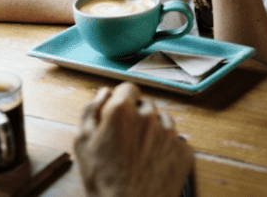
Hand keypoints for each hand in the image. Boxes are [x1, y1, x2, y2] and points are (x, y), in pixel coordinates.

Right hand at [74, 83, 193, 196]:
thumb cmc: (103, 180)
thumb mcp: (82, 141)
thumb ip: (91, 109)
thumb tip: (103, 93)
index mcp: (122, 111)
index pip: (128, 88)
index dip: (121, 100)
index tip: (119, 112)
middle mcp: (149, 117)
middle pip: (146, 104)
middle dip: (137, 115)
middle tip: (127, 138)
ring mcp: (169, 134)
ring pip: (163, 121)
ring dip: (153, 130)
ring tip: (140, 152)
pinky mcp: (184, 152)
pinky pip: (176, 140)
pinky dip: (166, 148)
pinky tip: (153, 161)